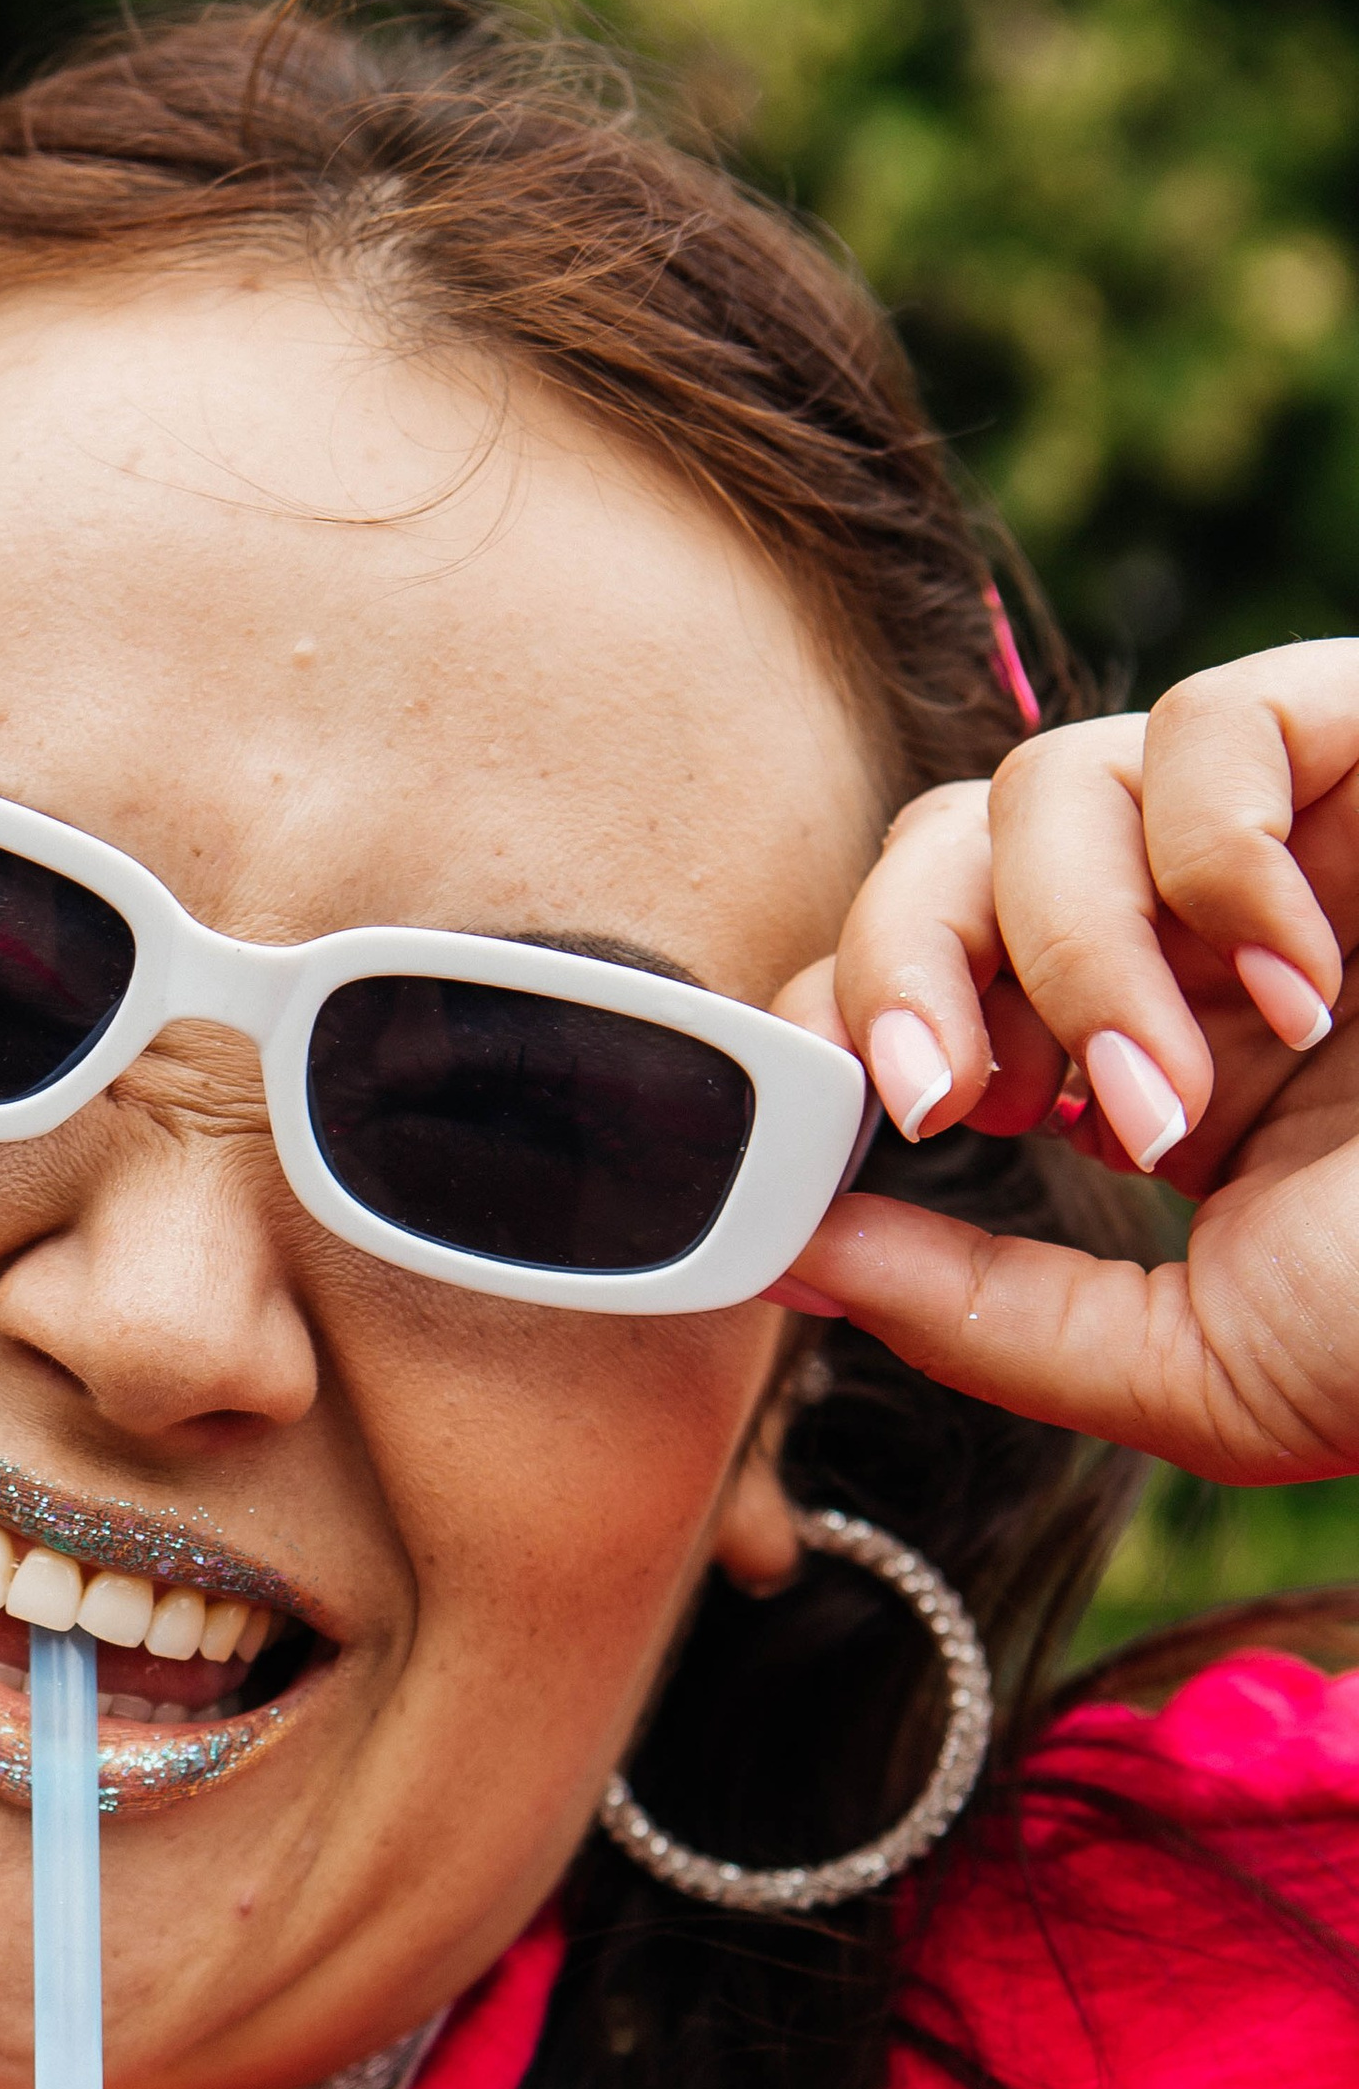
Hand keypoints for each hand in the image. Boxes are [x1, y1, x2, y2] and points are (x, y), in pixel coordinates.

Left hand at [773, 640, 1358, 1481]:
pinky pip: (1224, 717)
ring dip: (1072, 952)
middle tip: (947, 1096)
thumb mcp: (1193, 1372)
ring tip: (1169, 1105)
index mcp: (1145, 1065)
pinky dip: (1219, 854)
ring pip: (1055, 777)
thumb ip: (982, 1317)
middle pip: (940, 844)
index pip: (916, 977)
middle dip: (902, 963)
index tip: (845, 1124)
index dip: (843, 1021)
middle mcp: (1200, 935)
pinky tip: (1301, 986)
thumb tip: (787, 1257)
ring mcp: (1296, 834)